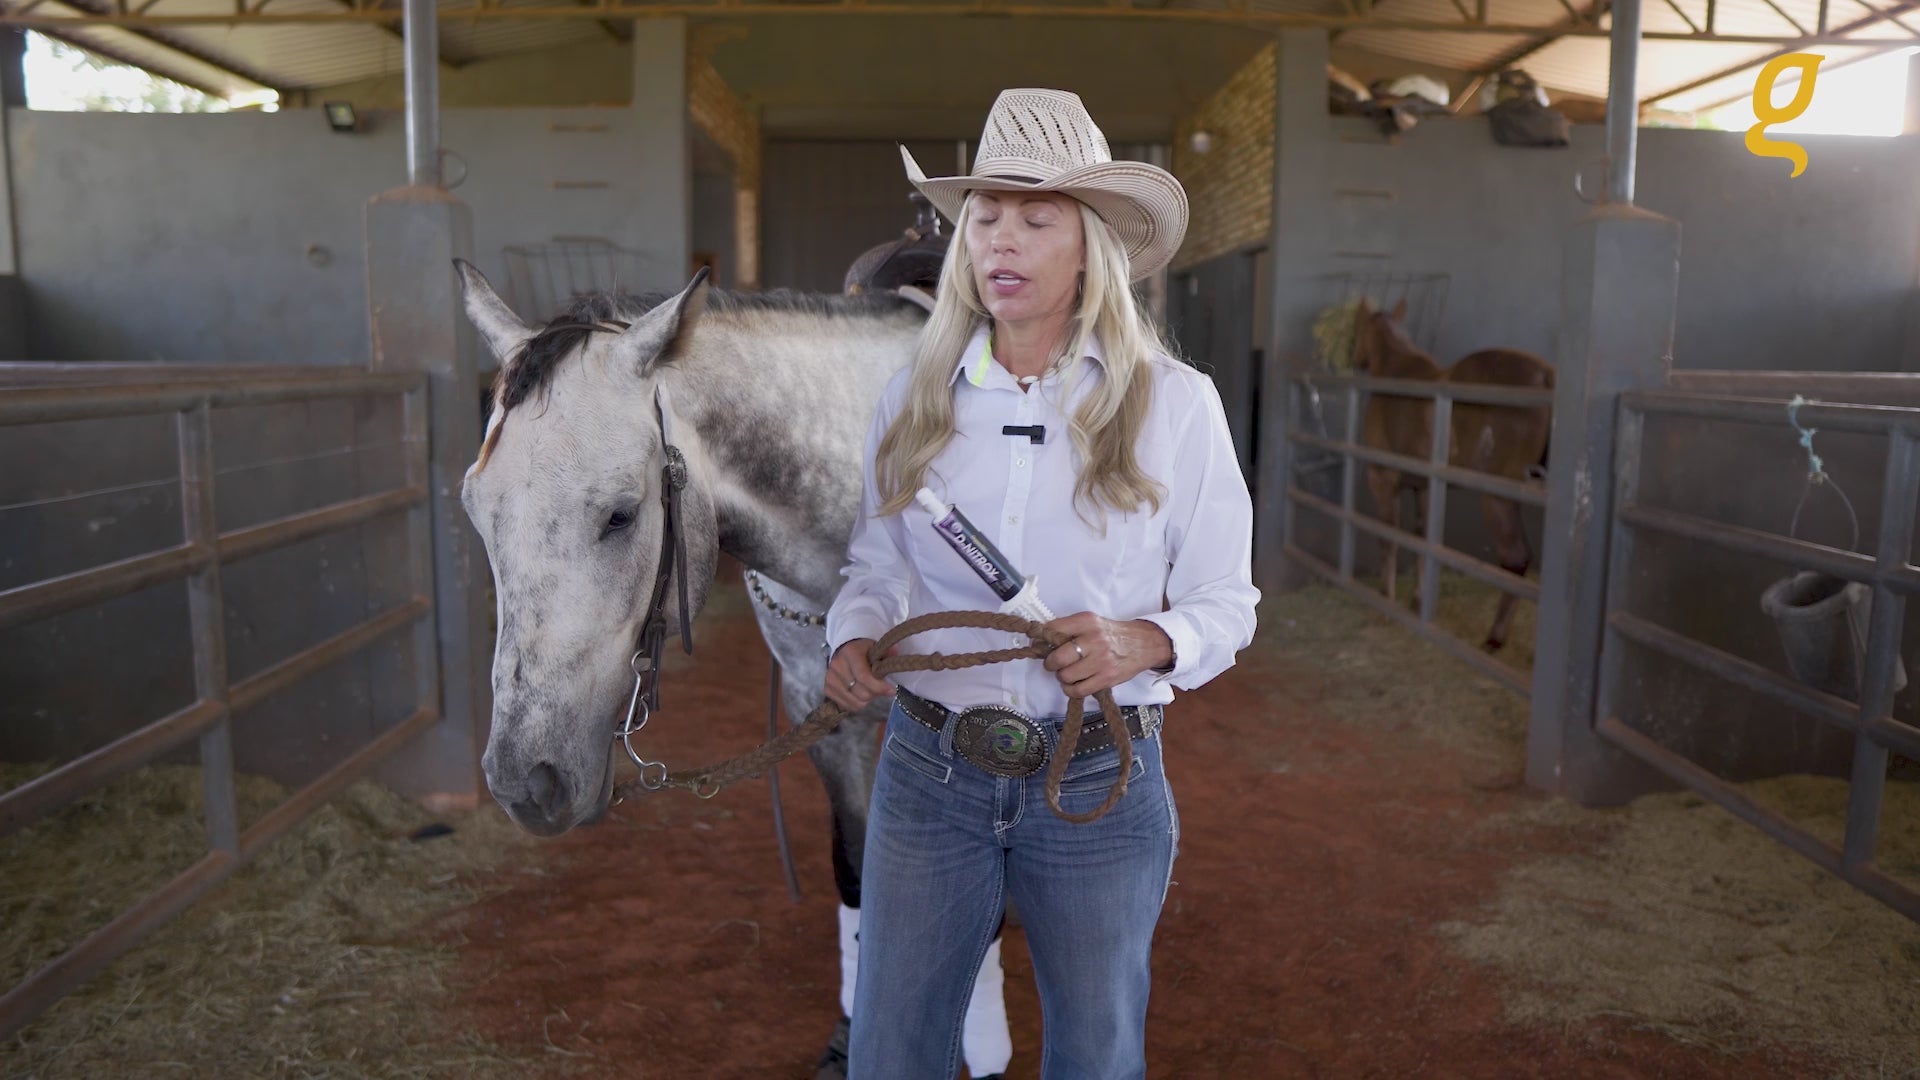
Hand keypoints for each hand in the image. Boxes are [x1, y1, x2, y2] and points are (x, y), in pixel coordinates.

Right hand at [825, 638, 896, 711]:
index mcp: (850, 652)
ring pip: (856, 702)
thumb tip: (895, 651)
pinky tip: (860, 693)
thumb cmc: (864, 651)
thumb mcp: (877, 647)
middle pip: (861, 693)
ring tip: (869, 689)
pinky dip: (857, 703)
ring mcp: (830, 679)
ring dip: (867, 699)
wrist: (844, 651)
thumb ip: (887, 652)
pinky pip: (848, 706)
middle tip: (881, 688)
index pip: (864, 676)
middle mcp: (837, 665)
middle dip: (875, 693)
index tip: (892, 690)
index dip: (879, 687)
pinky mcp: (827, 689)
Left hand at [1040, 613, 1174, 699]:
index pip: (1053, 630)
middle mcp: (1093, 640)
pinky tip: (1074, 683)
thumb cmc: (1111, 634)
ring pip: (1065, 676)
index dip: (1041, 640)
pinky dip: (1071, 689)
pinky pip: (1078, 690)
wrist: (1143, 644)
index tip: (1039, 645)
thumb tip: (1040, 642)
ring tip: (1069, 672)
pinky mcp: (1106, 678)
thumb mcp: (1091, 622)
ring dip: (1062, 677)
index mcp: (1086, 621)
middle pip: (1057, 658)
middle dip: (1051, 663)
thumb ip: (1068, 629)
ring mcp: (1101, 661)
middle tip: (1055, 663)